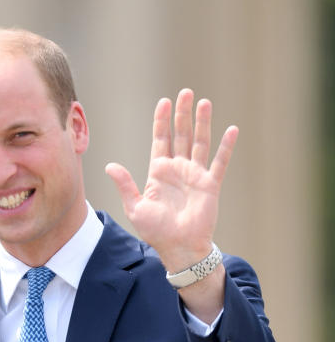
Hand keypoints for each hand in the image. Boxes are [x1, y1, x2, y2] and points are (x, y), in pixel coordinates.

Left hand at [104, 89, 237, 274]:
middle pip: (180, 135)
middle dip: (182, 114)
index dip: (161, 122)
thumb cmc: (155, 232)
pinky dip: (226, 147)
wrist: (178, 249)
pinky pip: (219, 162)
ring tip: (204, 102)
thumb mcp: (135, 208)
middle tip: (185, 93)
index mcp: (159, 173)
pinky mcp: (210, 185)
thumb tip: (110, 166)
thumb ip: (125, 185)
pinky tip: (231, 130)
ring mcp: (195, 176)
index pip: (160, 140)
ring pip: (199, 142)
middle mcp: (178, 170)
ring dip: (202, 123)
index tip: (164, 102)